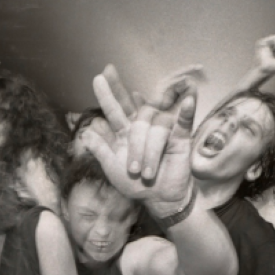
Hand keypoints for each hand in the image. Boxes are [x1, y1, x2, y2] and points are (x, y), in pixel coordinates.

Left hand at [81, 64, 199, 213]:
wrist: (158, 198)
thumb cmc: (135, 185)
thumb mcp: (112, 168)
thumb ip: (101, 150)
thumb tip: (86, 131)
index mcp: (125, 132)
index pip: (116, 109)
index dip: (109, 93)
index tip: (100, 75)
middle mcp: (142, 127)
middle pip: (135, 109)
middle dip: (121, 103)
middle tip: (116, 110)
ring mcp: (162, 129)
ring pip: (154, 126)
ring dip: (149, 152)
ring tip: (145, 174)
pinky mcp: (180, 136)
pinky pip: (184, 120)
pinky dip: (186, 110)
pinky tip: (187, 100)